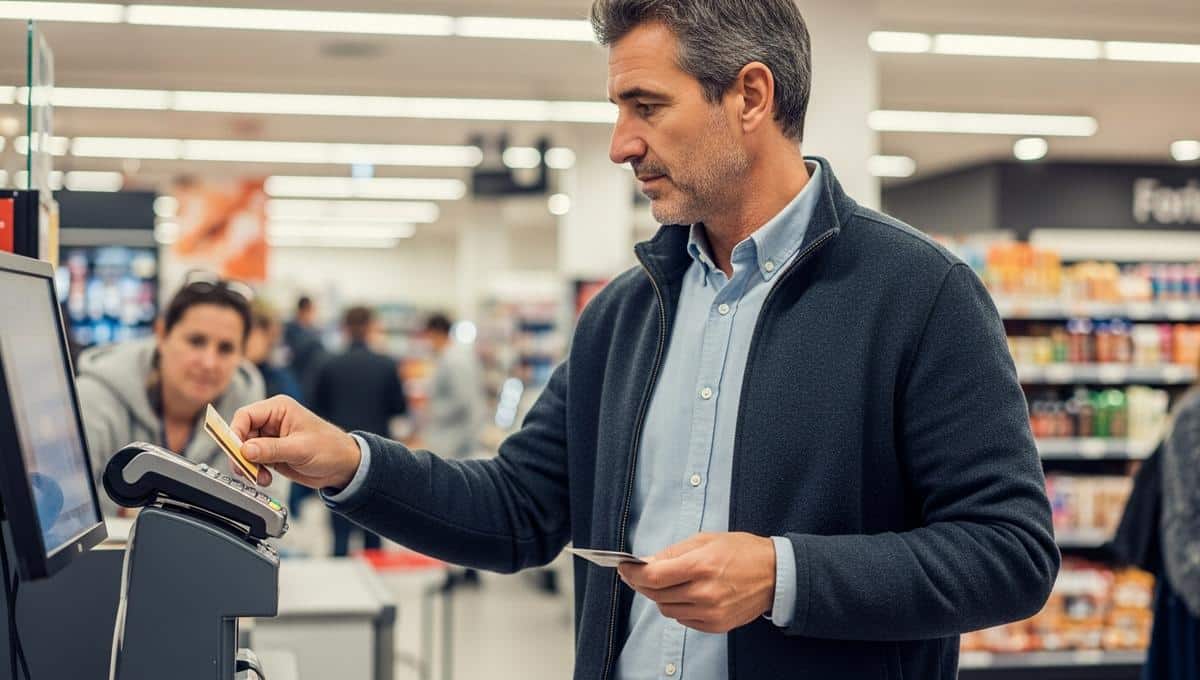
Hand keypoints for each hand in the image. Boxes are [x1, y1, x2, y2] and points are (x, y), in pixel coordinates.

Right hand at [230, 395, 361, 489]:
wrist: (343, 467)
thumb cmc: (330, 448)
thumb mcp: (300, 449)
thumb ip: (271, 449)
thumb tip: (245, 450)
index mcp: (279, 409)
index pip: (245, 415)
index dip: (235, 432)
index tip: (235, 451)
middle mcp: (271, 421)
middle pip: (241, 434)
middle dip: (240, 454)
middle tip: (245, 470)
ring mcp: (270, 438)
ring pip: (244, 450)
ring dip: (248, 466)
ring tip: (261, 477)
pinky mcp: (271, 453)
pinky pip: (253, 461)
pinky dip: (254, 471)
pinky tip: (265, 478)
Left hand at [617, 532, 776, 633]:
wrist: (776, 575)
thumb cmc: (742, 551)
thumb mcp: (706, 540)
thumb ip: (674, 552)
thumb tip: (647, 562)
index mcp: (701, 566)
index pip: (653, 576)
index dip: (633, 573)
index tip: (624, 567)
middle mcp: (704, 592)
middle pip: (656, 594)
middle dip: (642, 583)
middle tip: (637, 574)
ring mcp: (710, 612)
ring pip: (667, 609)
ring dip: (660, 596)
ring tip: (666, 583)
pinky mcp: (716, 625)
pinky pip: (683, 619)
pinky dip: (678, 607)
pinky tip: (685, 594)